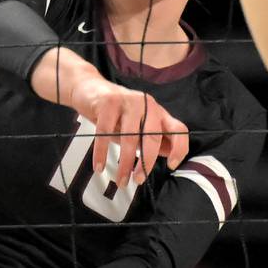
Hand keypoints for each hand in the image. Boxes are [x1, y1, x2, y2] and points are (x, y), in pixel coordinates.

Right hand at [70, 74, 188, 186]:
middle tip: (138, 180)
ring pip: (129, 137)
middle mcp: (147, 104)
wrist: (88, 87)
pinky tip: (99, 166)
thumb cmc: (115, 112)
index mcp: (158, 112)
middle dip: (146, 163)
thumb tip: (168, 155)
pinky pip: (105, 133)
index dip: (179, 148)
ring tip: (121, 180)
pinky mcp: (109, 101)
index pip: (178, 129)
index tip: (171, 165)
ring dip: (124, 163)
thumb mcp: (136, 126)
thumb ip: (151, 139)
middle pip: (153, 136)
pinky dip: (101, 153)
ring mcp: (129, 101)